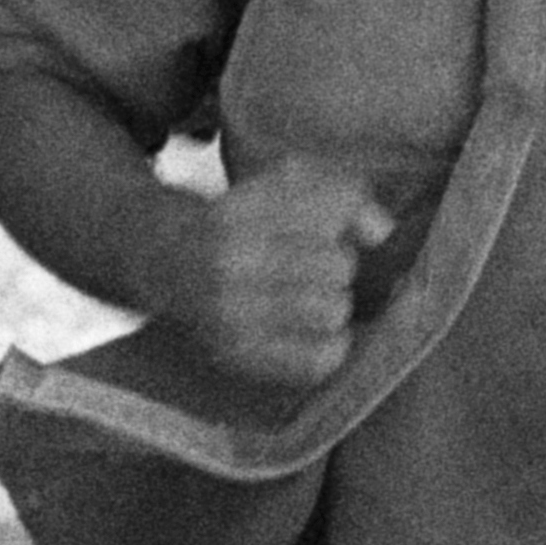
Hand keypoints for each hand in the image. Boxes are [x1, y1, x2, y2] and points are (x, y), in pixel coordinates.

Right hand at [177, 160, 382, 391]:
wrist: (163, 261)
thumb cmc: (241, 220)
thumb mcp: (282, 185)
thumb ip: (343, 195)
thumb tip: (382, 232)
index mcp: (241, 210)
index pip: (339, 206)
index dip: (346, 218)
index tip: (327, 227)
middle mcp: (228, 261)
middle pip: (340, 265)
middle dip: (337, 265)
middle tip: (312, 270)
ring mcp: (228, 313)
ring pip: (333, 310)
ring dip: (333, 305)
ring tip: (308, 299)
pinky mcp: (236, 355)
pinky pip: (319, 359)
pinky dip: (328, 346)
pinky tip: (310, 333)